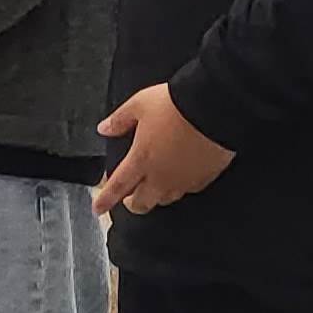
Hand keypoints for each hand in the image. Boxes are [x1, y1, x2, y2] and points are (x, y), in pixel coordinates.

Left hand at [91, 83, 236, 215]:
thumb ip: (120, 120)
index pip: (117, 186)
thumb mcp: (140, 104)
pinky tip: (180, 177)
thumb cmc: (176, 105)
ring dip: (155, 196)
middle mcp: (160, 176)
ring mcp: (183, 181)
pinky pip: (187, 190)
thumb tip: (104, 129)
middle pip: (142, 203)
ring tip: (153, 186)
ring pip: (164, 200)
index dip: (105, 200)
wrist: (213, 108)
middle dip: (132, 203)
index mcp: (141, 159)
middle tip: (129, 198)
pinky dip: (179, 187)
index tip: (98, 208)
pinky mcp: (203, 179)